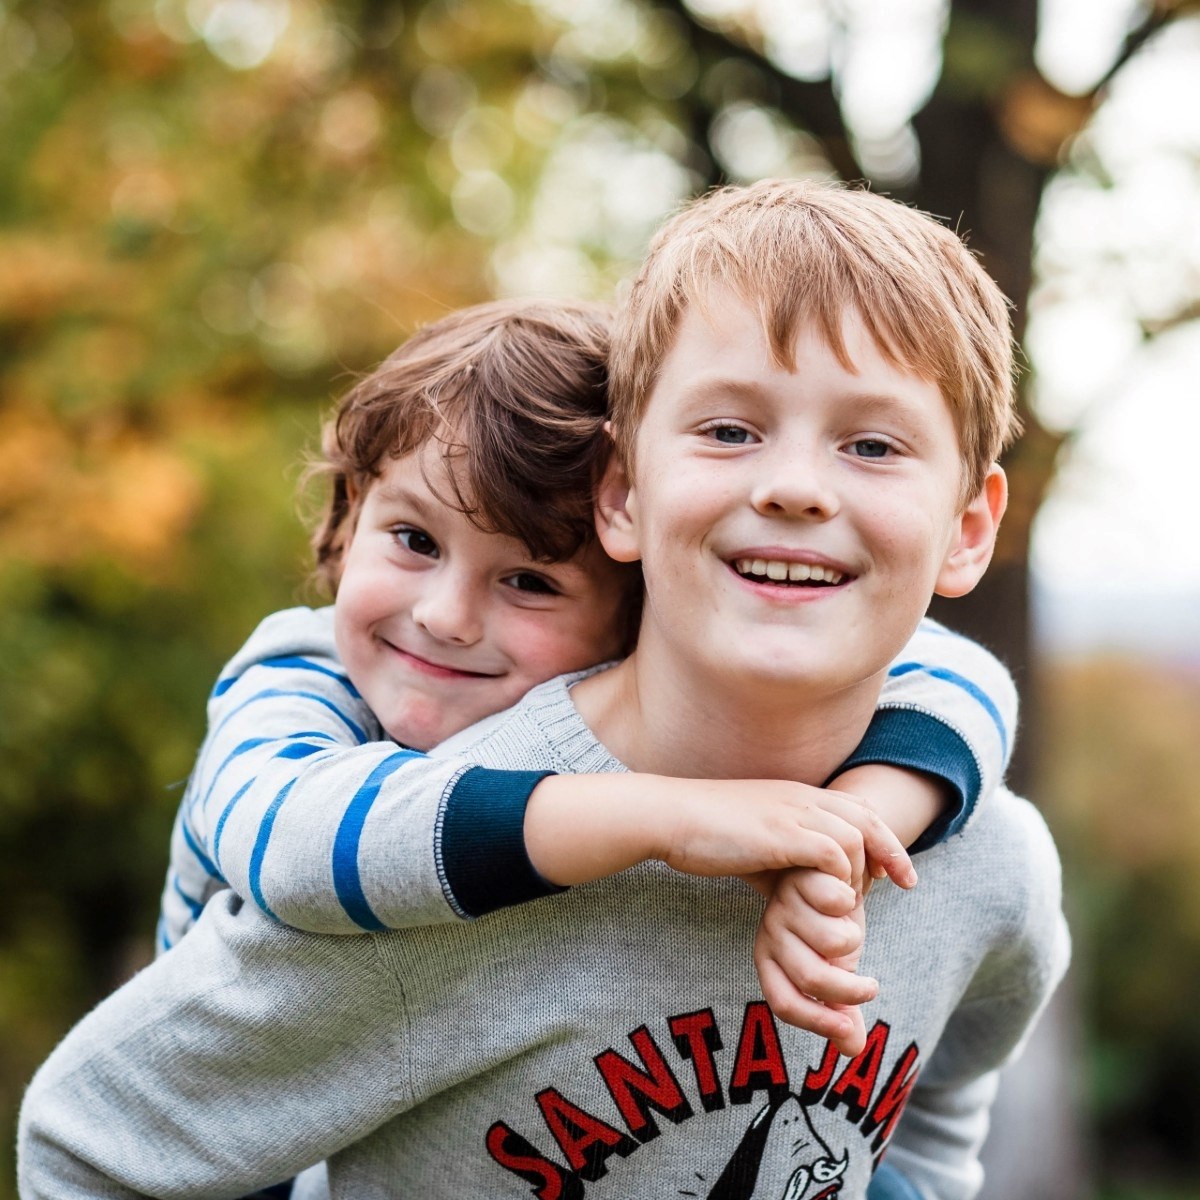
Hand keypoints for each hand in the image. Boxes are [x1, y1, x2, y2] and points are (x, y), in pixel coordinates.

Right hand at [657, 779, 914, 892]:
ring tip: (855, 903)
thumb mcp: (754, 844)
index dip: (881, 837)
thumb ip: (782, 862)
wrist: (669, 816)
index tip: (894, 872)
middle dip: (891, 851)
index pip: (856, 807)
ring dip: (860, 872)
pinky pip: (831, 853)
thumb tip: (795, 893)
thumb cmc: (704, 834)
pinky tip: (832, 901)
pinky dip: (839, 879)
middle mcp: (800, 797)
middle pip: (865, 816)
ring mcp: (791, 812)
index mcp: (795, 795)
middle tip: (905, 884)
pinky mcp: (780, 834)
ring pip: (853, 836)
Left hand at [753, 867, 872, 1055]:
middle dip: (851, 990)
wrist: (827, 874)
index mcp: (770, 961)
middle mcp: (771, 934)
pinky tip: (852, 894)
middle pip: (812, 976)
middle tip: (872, 987)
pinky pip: (837, 901)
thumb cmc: (829, 927)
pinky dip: (853, 902)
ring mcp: (784, 905)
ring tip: (851, 927)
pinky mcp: (802, 876)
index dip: (817, 1022)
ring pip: (832, 941)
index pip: (784, 1001)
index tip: (850, 1029)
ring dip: (854, 937)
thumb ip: (842, 1008)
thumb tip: (853, 1051)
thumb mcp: (836, 970)